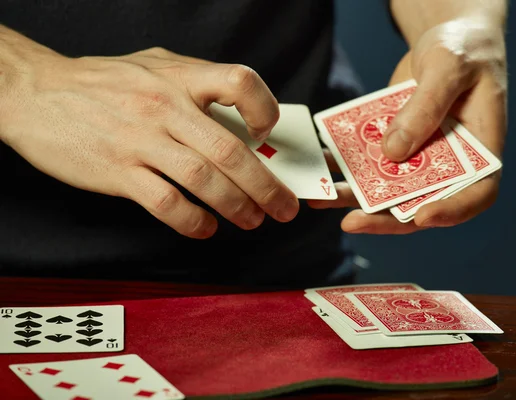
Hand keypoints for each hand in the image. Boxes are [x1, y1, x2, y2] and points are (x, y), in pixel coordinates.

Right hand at [0, 38, 298, 238]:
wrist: (36, 92)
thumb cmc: (102, 82)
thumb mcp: (154, 68)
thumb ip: (196, 85)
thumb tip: (240, 119)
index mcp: (179, 77)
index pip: (239, 82)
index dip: (263, 110)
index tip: (268, 136)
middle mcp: (164, 106)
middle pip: (230, 150)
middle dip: (265, 185)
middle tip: (283, 208)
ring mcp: (140, 139)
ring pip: (203, 179)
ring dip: (236, 206)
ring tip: (252, 220)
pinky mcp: (117, 170)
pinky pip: (165, 202)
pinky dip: (191, 220)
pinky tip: (204, 227)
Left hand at [309, 17, 506, 233]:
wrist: (444, 40)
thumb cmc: (461, 49)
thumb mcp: (448, 67)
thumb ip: (425, 106)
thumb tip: (393, 152)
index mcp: (482, 148)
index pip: (477, 193)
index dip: (451, 211)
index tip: (421, 217)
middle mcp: (451, 162)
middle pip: (422, 202)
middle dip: (386, 217)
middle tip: (352, 222)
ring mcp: (420, 158)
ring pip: (388, 190)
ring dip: (354, 197)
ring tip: (320, 198)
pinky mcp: (394, 147)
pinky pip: (369, 163)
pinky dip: (344, 167)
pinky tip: (320, 165)